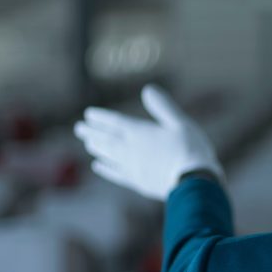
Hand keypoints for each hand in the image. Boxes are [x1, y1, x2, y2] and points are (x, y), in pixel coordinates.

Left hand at [74, 84, 223, 200]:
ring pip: (108, 156)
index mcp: (140, 133)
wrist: (193, 183)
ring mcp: (133, 168)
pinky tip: (97, 166)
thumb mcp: (180, 123)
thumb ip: (163, 107)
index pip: (115, 122)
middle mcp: (131, 150)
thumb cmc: (190, 150)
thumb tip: (148, 89)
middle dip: (92, 132)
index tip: (88, 114)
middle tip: (78, 128)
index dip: (101, 117)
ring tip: (87, 143)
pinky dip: (105, 169)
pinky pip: (116, 174)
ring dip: (97, 148)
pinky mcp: (138, 183)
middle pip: (107, 139)